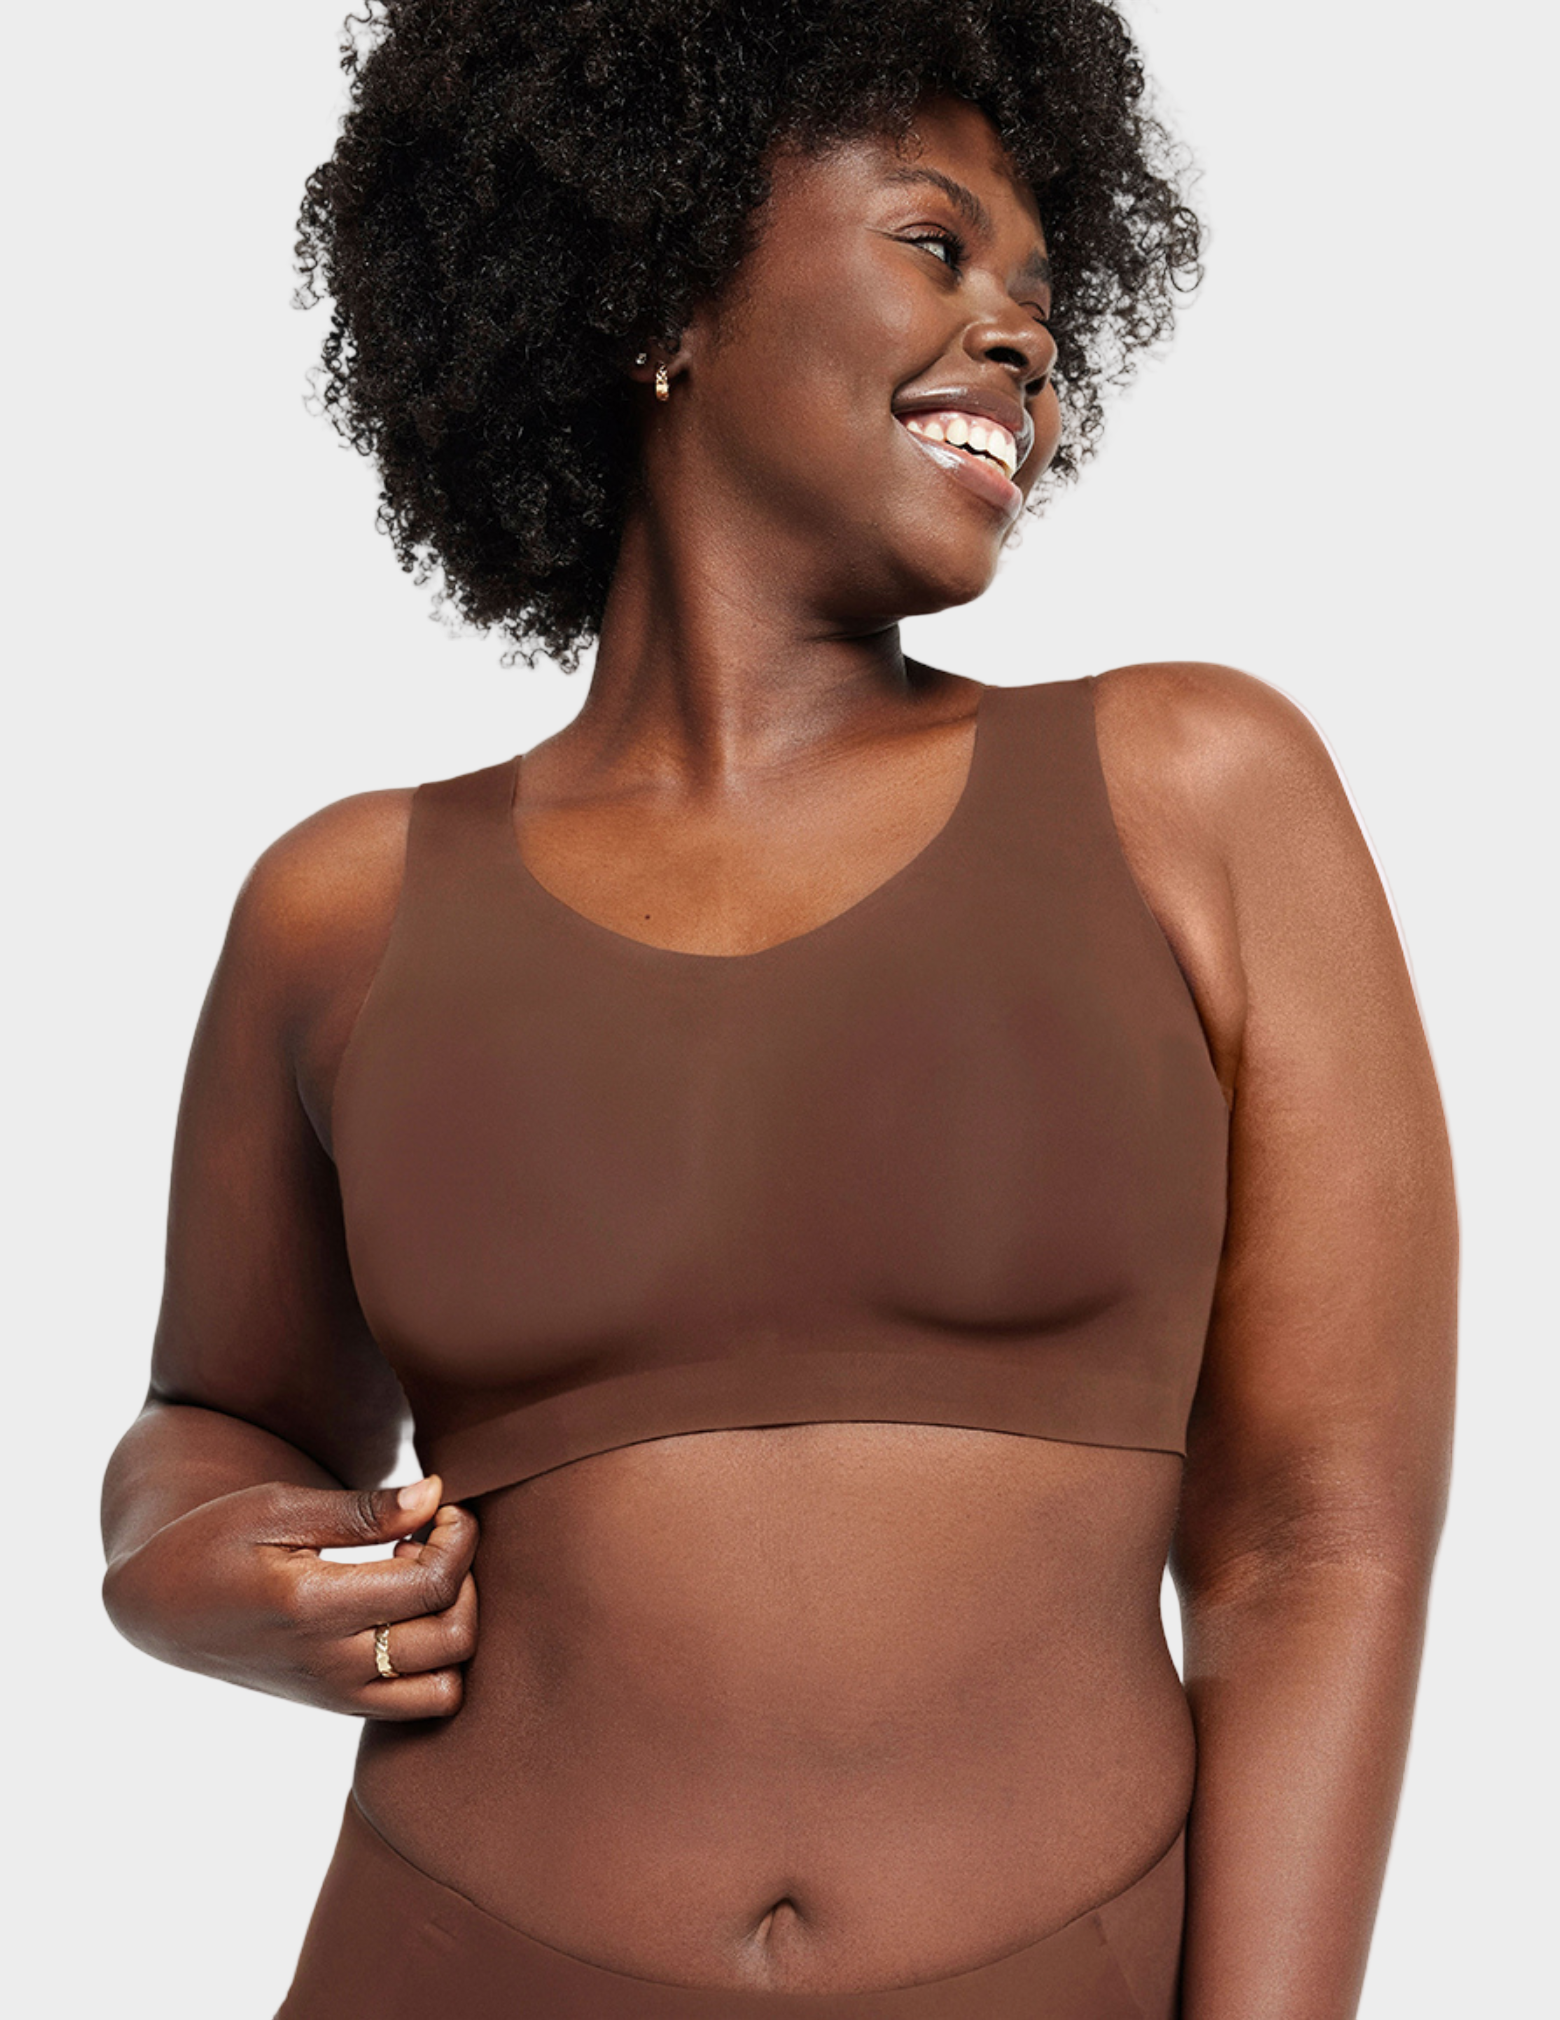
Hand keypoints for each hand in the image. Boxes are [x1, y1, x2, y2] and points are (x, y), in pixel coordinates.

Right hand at [103, 1475, 478, 1718]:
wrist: (163, 1607)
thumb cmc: (216, 1541)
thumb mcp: (279, 1508)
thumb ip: (362, 1510)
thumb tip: (436, 1495)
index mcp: (311, 1606)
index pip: (431, 1586)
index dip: (460, 1539)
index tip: (445, 1507)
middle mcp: (329, 1663)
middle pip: (453, 1637)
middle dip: (467, 1577)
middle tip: (431, 1539)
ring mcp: (334, 1694)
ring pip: (445, 1688)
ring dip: (456, 1628)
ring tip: (416, 1581)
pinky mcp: (337, 1706)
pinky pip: (418, 1706)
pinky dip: (436, 1664)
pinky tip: (404, 1613)